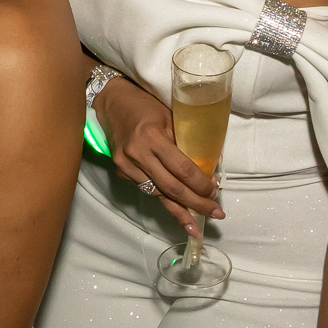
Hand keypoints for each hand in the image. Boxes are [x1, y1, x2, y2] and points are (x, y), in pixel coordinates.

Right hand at [93, 76, 221, 238]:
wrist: (113, 104)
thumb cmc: (146, 106)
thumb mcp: (170, 118)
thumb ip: (183, 143)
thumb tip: (206, 169)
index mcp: (152, 137)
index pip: (182, 169)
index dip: (200, 184)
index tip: (215, 192)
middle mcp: (137, 155)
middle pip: (171, 188)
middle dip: (196, 204)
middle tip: (214, 214)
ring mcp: (126, 166)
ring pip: (158, 194)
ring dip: (180, 210)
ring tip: (196, 224)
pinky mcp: (121, 172)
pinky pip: (147, 189)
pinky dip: (164, 199)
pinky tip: (177, 209)